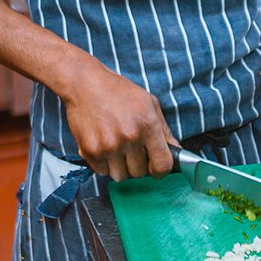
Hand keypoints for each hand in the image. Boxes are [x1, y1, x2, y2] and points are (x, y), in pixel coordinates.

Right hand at [62, 65, 178, 181]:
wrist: (84, 84)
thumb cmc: (118, 92)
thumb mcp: (149, 104)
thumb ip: (164, 131)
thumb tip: (176, 151)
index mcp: (148, 126)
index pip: (162, 165)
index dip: (161, 170)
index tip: (156, 168)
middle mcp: (129, 138)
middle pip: (140, 173)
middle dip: (138, 165)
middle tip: (132, 150)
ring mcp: (108, 146)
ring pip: (120, 176)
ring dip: (120, 167)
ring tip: (117, 148)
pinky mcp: (89, 151)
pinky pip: (102, 171)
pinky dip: (104, 164)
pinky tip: (104, 147)